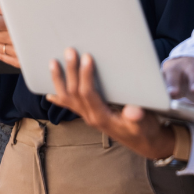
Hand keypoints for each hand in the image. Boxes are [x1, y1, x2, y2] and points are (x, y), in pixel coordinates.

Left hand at [47, 48, 176, 160]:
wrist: (144, 143)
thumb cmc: (145, 130)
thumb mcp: (145, 124)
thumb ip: (138, 119)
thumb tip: (132, 111)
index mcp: (102, 117)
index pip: (88, 93)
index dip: (85, 75)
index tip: (87, 57)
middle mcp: (91, 117)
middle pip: (73, 93)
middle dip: (70, 71)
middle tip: (69, 51)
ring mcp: (87, 117)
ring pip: (67, 98)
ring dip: (58, 80)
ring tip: (53, 62)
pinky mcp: (89, 115)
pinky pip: (70, 106)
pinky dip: (58, 99)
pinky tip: (49, 94)